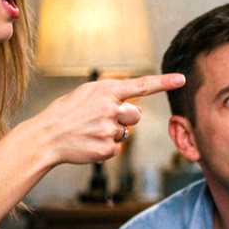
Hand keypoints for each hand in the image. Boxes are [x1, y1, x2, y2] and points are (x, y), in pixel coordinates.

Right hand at [36, 73, 184, 165]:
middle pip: (136, 115)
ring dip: (112, 133)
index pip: (141, 86)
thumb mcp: (88, 94)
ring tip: (89, 131)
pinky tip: (88, 142)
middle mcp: (110, 108)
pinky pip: (116, 148)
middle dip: (125, 118)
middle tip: (100, 119)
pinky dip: (105, 147)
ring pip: (125, 133)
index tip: (182, 79)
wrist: (46, 136)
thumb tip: (137, 109)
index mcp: (106, 90)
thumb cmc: (67, 112)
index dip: (164, 82)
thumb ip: (113, 96)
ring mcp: (109, 130)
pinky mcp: (107, 149)